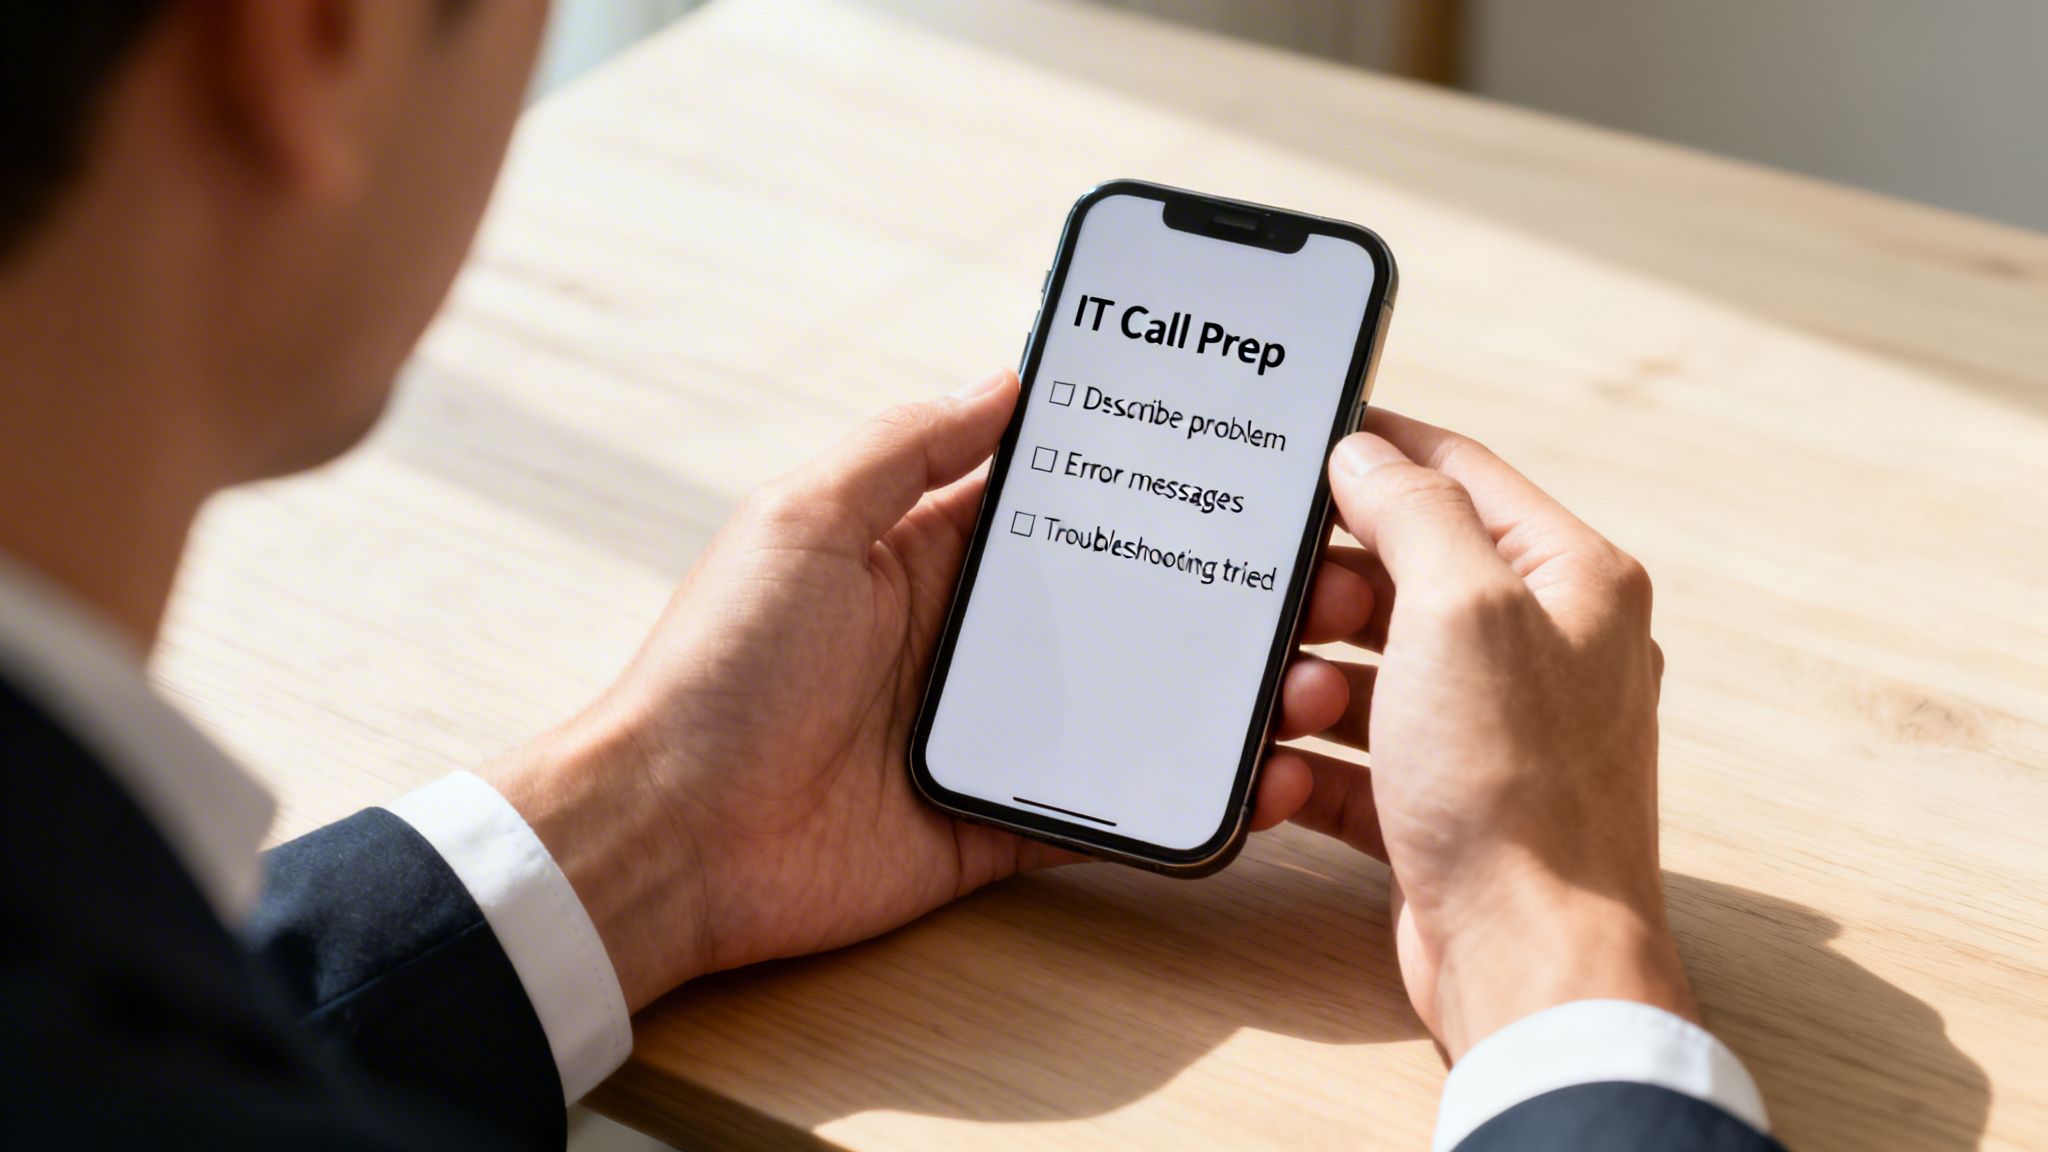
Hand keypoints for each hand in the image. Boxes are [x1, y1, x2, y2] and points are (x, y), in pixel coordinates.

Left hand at [488, 370, 1340, 1011]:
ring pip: (1129, 705)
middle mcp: (963, 640)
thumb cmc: (721, 668)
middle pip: (1112, 603)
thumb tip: (1004, 378)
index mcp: (922, 555)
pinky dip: (1174, 802)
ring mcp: (985, 736)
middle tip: (1314, 574)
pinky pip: (1102, 807)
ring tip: (1306, 676)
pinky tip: (1255, 785)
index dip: (1138, 480)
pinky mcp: (994, 823)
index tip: (1234, 461)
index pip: (1053, 503)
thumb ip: (905, 448)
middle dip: (1208, 590)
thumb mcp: (804, 520)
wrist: (674, 837)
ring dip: (1213, 695)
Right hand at [1286, 409, 1695, 1059]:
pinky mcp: (1447, 803)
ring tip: (1295, 704)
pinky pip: (1359, 757)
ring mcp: (1495, 732)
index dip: (1381, 446)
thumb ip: (1414, 510)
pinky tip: (1283, 772)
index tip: (1305, 436)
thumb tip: (1365, 454)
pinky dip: (1313, 761)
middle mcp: (1544, 649)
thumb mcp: (1461, 610)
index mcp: (1572, 581)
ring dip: (1315, 681)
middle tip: (1287, 601)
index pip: (1464, 472)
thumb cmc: (1517, 790)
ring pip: (1374, 668)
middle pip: (1406, 573)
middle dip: (1333, 590)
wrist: (1527, 960)